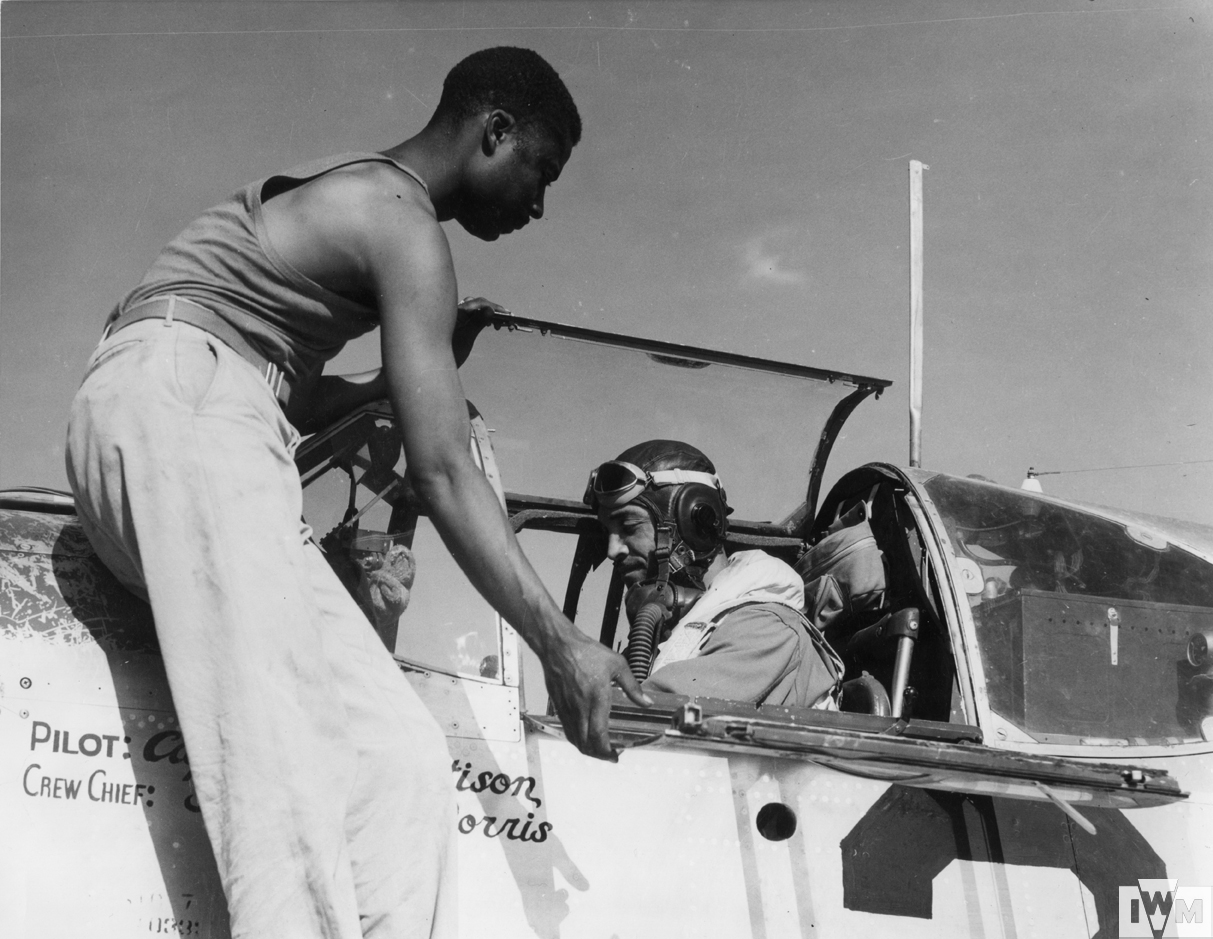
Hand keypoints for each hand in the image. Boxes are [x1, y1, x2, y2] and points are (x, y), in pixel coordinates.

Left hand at [452, 296, 510, 365]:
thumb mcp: (466, 338)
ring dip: (489, 315)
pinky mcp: (457, 323)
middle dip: (493, 311)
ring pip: (476, 310)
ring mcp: (455, 316)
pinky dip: (483, 319)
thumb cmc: (448, 352)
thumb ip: (478, 322)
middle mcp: (454, 311)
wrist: (434, 365)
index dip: (494, 307)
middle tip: (507, 322)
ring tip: (500, 326)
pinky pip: (472, 316)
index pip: (478, 302)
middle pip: (478, 304)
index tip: (507, 314)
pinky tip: (490, 325)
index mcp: (455, 312)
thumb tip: (490, 309)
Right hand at [542, 628, 652, 761]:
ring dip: (588, 749)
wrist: (558, 646)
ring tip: (600, 748)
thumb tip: (646, 702)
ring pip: (575, 740)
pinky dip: (577, 739)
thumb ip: (633, 687)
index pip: (599, 735)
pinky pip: (567, 730)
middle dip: (599, 755)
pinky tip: (585, 735)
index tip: (617, 755)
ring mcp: (568, 709)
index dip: (607, 752)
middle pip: (586, 744)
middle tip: (611, 754)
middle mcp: (580, 708)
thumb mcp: (617, 665)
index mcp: (597, 698)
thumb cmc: (586, 652)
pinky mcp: (559, 706)